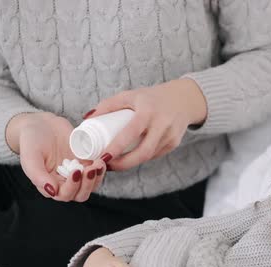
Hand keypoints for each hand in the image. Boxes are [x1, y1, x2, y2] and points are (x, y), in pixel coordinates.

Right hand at [6, 112, 106, 201]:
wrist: (42, 124)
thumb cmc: (31, 141)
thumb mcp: (30, 157)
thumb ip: (38, 176)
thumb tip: (52, 192)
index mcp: (49, 185)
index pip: (64, 194)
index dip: (72, 187)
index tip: (76, 171)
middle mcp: (64, 182)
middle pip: (80, 194)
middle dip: (87, 185)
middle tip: (90, 169)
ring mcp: (77, 173)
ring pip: (91, 185)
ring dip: (97, 178)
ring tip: (99, 164)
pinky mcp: (86, 163)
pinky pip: (97, 172)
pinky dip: (101, 169)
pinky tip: (101, 159)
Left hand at [86, 78, 207, 170]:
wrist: (183, 99)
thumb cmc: (151, 98)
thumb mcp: (130, 96)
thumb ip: (108, 105)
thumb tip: (87, 119)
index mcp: (148, 111)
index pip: (131, 133)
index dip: (117, 148)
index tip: (102, 157)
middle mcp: (162, 124)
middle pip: (143, 152)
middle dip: (123, 164)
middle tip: (107, 165)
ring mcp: (170, 136)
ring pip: (148, 156)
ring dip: (130, 163)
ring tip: (114, 163)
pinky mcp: (174, 144)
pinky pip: (154, 155)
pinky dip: (141, 158)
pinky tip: (131, 158)